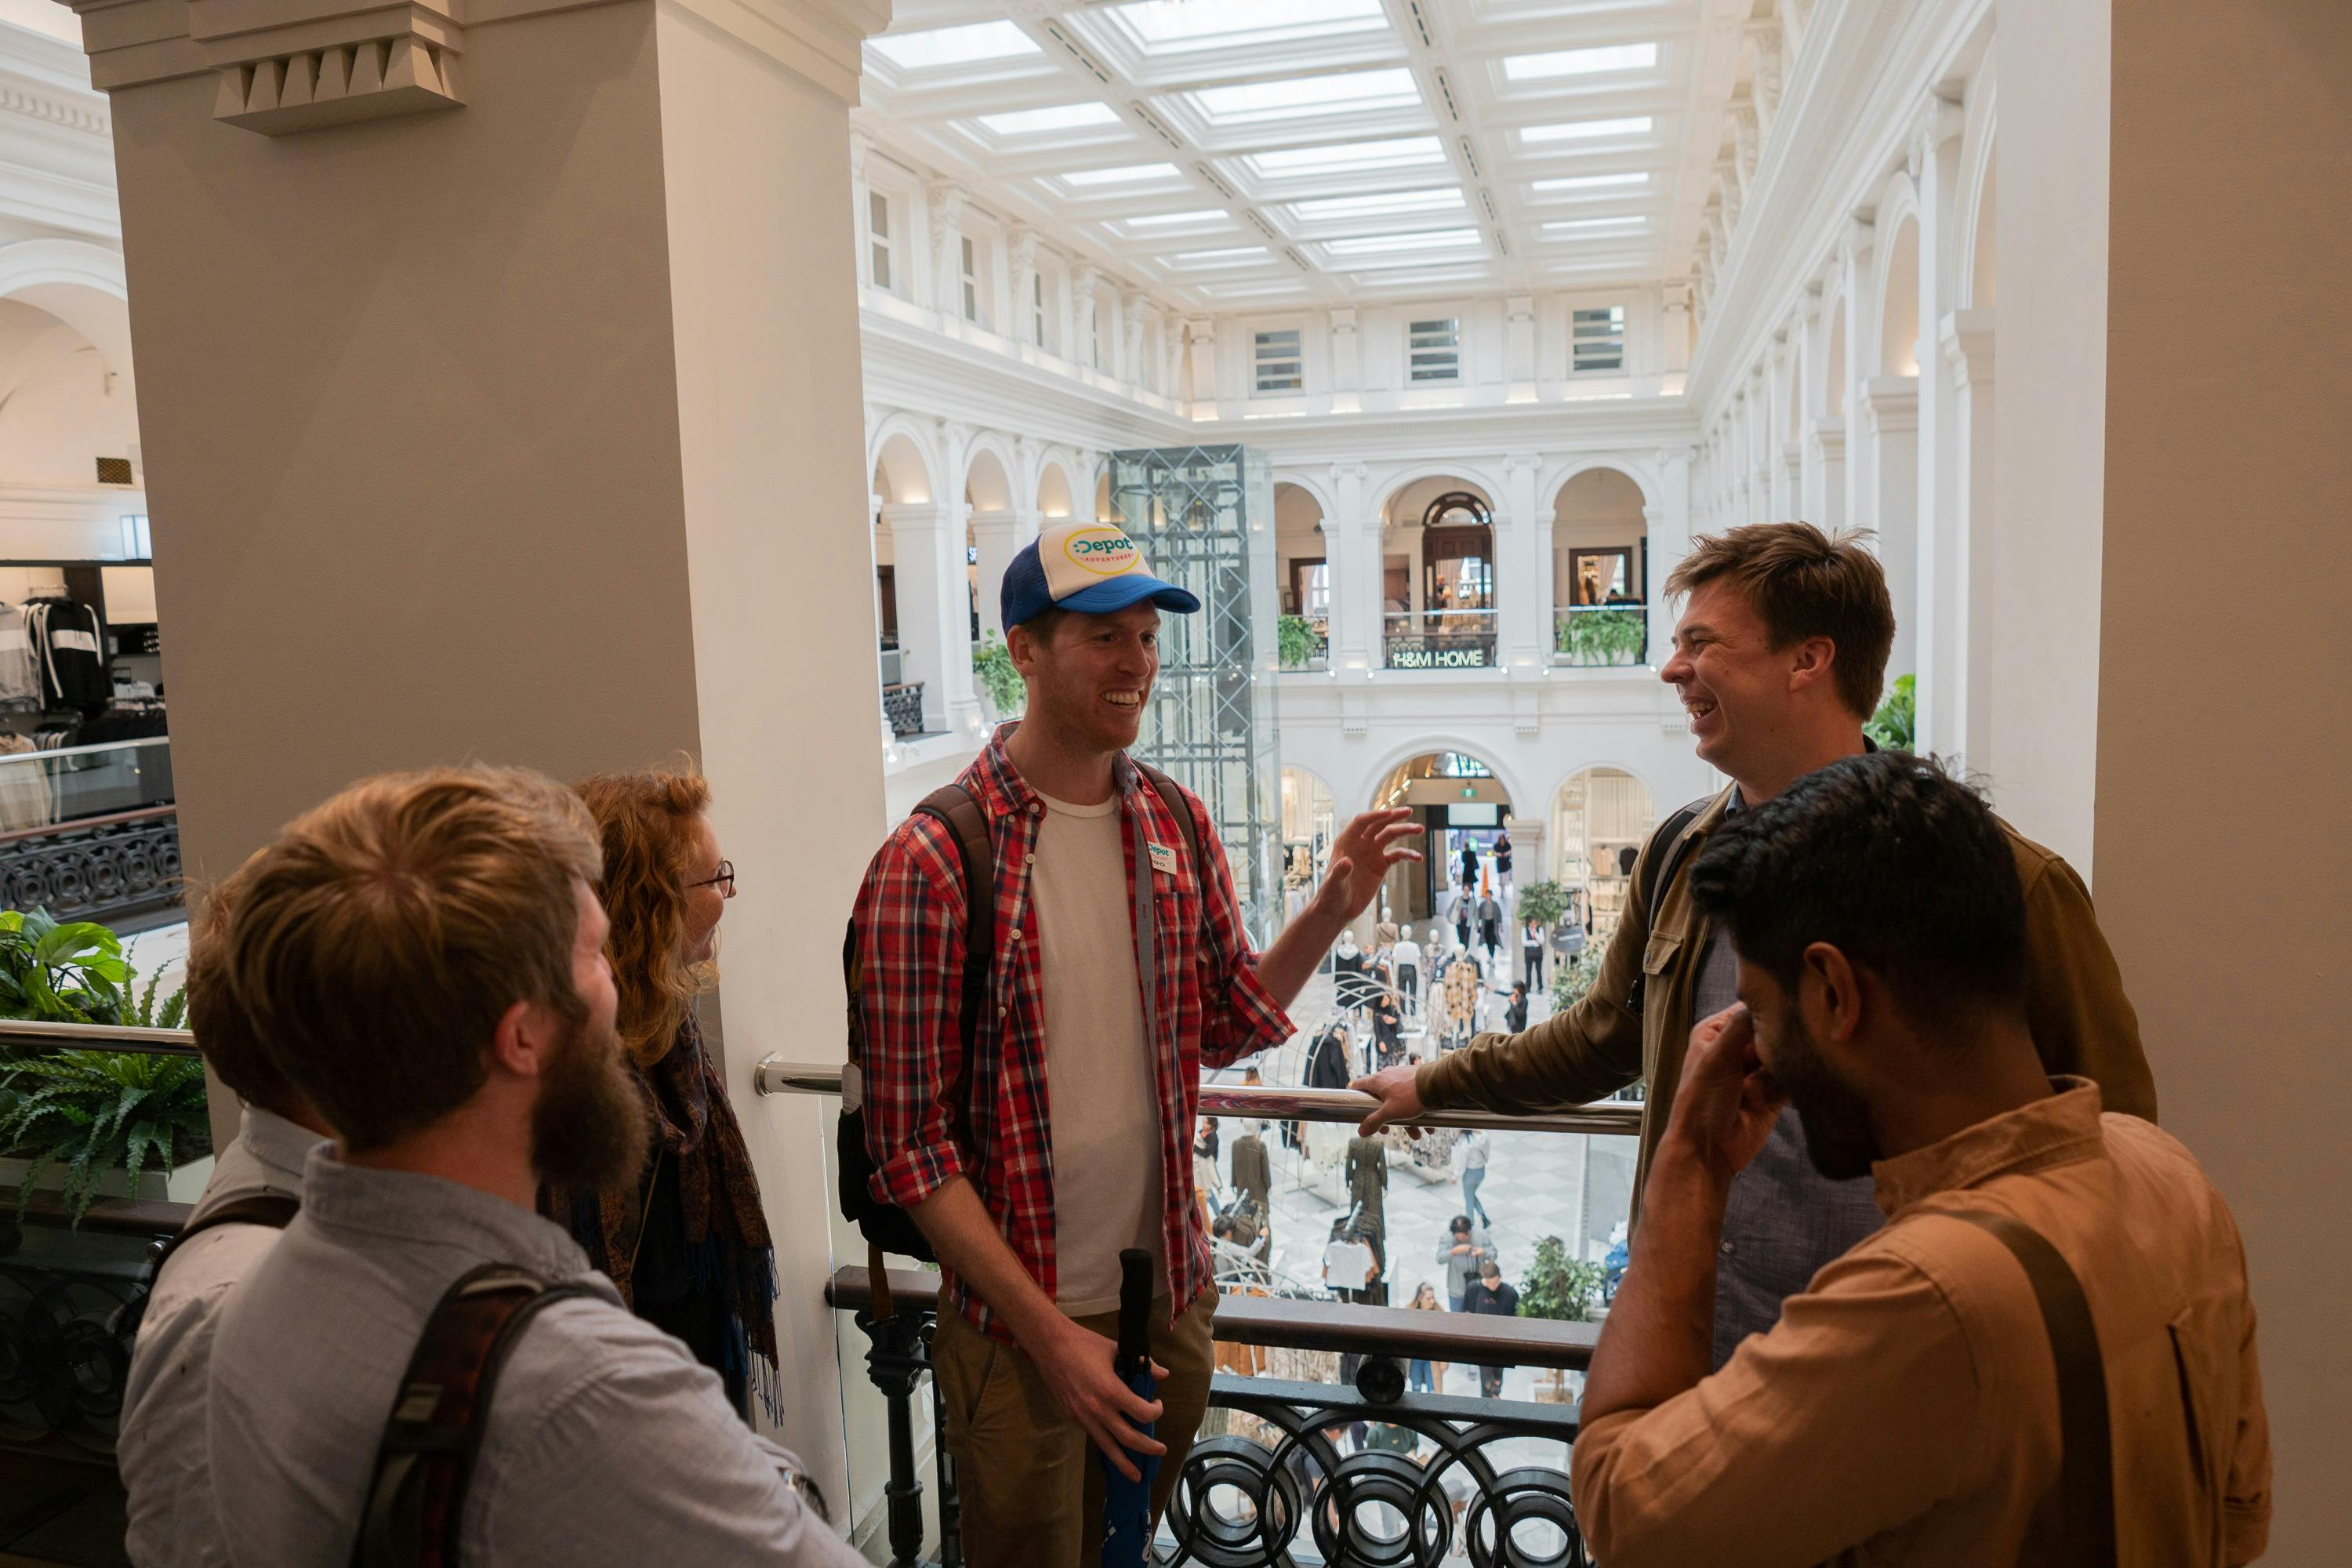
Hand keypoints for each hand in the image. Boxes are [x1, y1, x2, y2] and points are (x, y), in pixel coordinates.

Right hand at [1031, 1317, 1168, 1481]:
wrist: (1050, 1346)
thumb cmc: (1084, 1344)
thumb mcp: (1116, 1349)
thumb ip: (1143, 1364)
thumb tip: (1163, 1374)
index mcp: (1112, 1391)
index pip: (1143, 1414)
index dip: (1156, 1412)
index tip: (1157, 1405)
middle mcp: (1099, 1410)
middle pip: (1129, 1438)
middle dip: (1148, 1448)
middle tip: (1161, 1451)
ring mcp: (1083, 1417)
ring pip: (1108, 1447)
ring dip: (1124, 1463)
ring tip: (1136, 1476)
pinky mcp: (1072, 1418)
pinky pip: (1094, 1436)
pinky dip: (1106, 1446)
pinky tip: (1113, 1451)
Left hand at [1312, 809, 1424, 924]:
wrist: (1338, 909)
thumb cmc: (1331, 895)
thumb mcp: (1334, 884)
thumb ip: (1340, 872)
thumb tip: (1347, 862)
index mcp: (1346, 842)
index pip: (1362, 822)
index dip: (1375, 816)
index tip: (1389, 814)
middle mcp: (1360, 843)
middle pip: (1379, 824)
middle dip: (1393, 816)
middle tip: (1409, 811)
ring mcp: (1371, 853)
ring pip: (1390, 836)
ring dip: (1405, 831)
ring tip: (1419, 829)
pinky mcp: (1380, 865)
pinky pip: (1397, 855)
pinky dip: (1408, 855)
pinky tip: (1418, 858)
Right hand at [1349, 1062, 1423, 1137]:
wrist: (1437, 1084)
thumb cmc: (1411, 1097)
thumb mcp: (1390, 1113)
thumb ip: (1374, 1121)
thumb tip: (1360, 1131)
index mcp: (1378, 1081)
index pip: (1358, 1085)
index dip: (1356, 1098)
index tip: (1359, 1110)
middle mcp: (1388, 1076)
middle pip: (1380, 1100)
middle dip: (1387, 1118)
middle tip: (1389, 1129)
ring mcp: (1402, 1076)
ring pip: (1398, 1101)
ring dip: (1407, 1120)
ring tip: (1417, 1134)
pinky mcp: (1415, 1079)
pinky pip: (1411, 1098)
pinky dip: (1416, 1112)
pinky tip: (1428, 1126)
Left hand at [1662, 1004, 1786, 1184]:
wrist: (1708, 1149)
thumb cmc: (1702, 1099)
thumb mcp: (1717, 1057)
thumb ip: (1742, 1026)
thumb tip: (1766, 998)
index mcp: (1717, 1032)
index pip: (1749, 1009)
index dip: (1764, 1015)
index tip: (1774, 1021)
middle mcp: (1737, 1047)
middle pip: (1772, 1033)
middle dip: (1768, 1050)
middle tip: (1752, 1065)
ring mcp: (1756, 1071)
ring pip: (1783, 1057)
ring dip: (1769, 1076)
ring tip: (1749, 1093)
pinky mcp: (1773, 1093)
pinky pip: (1789, 1080)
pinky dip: (1778, 1089)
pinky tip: (1760, 1101)